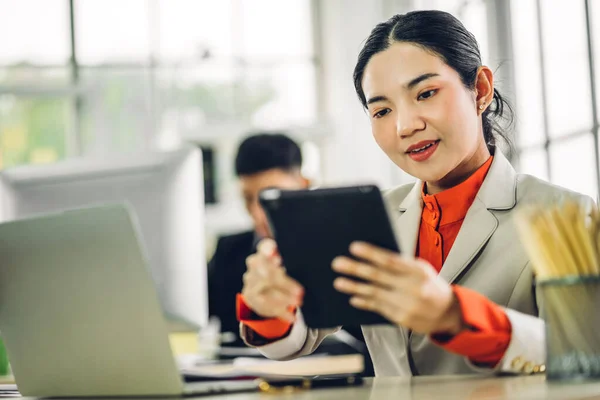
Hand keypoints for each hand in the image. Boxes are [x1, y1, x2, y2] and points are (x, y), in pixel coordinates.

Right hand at [242, 239, 303, 321]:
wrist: (263, 288)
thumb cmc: (281, 271)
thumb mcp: (287, 262)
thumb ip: (293, 259)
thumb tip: (313, 258)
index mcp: (263, 252)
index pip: (263, 248)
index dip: (269, 252)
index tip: (280, 259)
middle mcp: (254, 266)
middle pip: (266, 273)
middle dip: (284, 283)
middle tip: (301, 292)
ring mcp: (250, 283)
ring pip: (266, 291)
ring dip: (284, 298)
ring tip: (299, 302)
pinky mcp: (252, 299)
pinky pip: (266, 307)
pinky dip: (281, 312)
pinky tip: (292, 317)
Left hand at [332, 242, 463, 334]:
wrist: (448, 313)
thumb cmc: (430, 286)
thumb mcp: (422, 270)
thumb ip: (401, 264)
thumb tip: (372, 255)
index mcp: (418, 271)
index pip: (390, 260)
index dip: (371, 253)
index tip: (354, 247)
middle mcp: (413, 287)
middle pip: (379, 276)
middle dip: (356, 269)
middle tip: (338, 263)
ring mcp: (407, 304)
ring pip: (375, 293)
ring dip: (354, 287)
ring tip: (338, 282)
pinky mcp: (401, 318)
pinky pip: (378, 308)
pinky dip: (364, 302)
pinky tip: (353, 297)